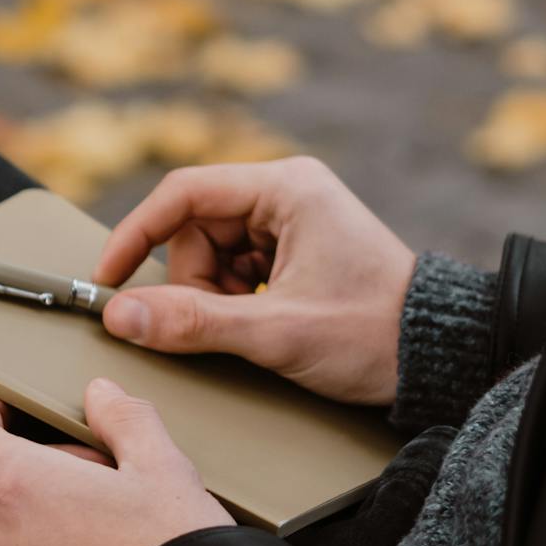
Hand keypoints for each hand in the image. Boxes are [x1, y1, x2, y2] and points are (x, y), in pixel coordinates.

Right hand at [93, 157, 415, 405]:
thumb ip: (193, 323)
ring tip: (259, 330)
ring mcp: (294, 221)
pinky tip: (267, 325)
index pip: (184, 194)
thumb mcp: (275, 332)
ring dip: (217, 299)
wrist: (437, 356)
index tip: (108, 280)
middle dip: (194, 285)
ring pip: (213, 255)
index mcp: (287, 188)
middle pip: (196, 230)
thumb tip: (120, 315)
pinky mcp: (299, 249)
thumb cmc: (372, 334)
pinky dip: (237, 302)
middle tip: (224, 328)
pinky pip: (238, 270)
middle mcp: (289, 193)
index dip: (136, 236)